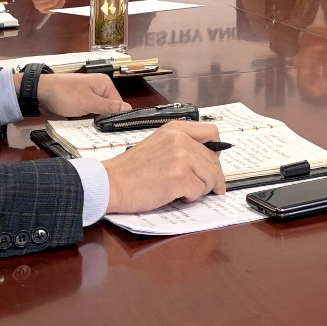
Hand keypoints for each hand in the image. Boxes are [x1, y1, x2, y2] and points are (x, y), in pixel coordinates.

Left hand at [34, 73, 130, 117]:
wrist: (38, 92)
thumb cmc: (63, 94)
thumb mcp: (88, 103)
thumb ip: (108, 107)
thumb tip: (128, 108)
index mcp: (104, 84)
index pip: (118, 103)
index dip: (113, 115)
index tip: (108, 126)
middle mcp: (98, 88)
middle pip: (107, 108)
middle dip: (101, 118)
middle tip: (94, 126)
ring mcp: (88, 94)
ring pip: (96, 112)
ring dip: (91, 119)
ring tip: (83, 123)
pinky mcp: (79, 101)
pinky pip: (86, 112)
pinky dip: (83, 118)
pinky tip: (77, 122)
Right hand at [102, 122, 226, 213]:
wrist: (110, 183)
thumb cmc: (130, 170)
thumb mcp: (159, 144)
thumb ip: (182, 146)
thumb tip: (208, 160)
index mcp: (176, 129)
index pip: (212, 132)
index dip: (216, 150)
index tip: (214, 164)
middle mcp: (181, 139)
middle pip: (214, 159)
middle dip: (211, 177)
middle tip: (202, 187)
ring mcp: (181, 157)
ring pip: (210, 176)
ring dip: (200, 188)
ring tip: (183, 191)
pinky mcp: (179, 177)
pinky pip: (199, 190)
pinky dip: (190, 197)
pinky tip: (176, 195)